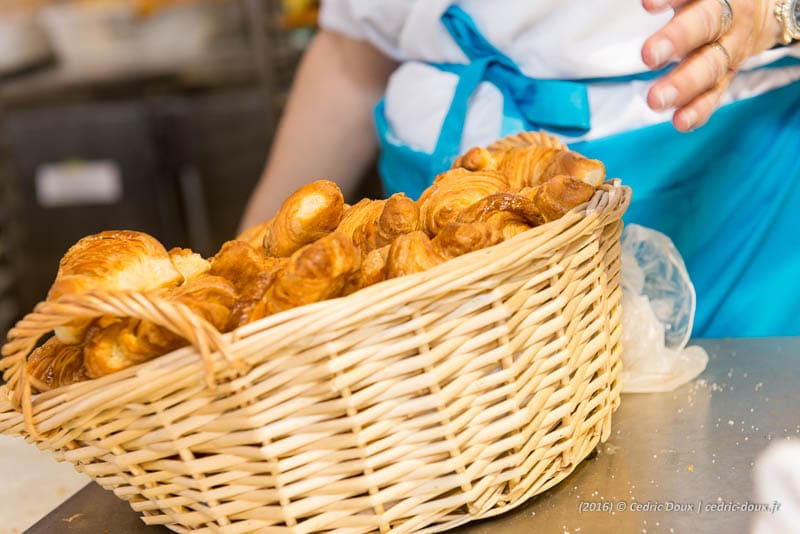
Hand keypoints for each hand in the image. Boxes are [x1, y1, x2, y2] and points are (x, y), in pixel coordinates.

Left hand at [641, 0, 781, 130]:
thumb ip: (676, 0)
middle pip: (704, 27)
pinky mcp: (727, 76)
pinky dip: (698, 110)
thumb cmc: (713, 0)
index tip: (647, 5)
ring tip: (656, 101)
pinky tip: (681, 122)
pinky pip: (715, 94)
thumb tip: (647, 0)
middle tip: (648, 56)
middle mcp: (726, 21)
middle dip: (676, 41)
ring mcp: (730, 50)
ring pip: (710, 66)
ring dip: (683, 85)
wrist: (766, 10)